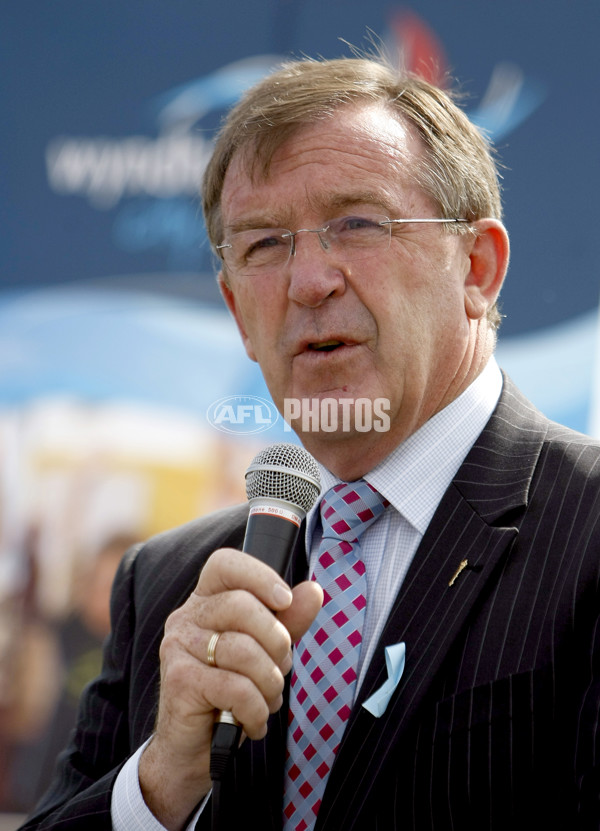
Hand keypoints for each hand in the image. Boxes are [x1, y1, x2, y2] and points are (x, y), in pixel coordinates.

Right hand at [138, 547, 322, 830]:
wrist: (192, 751)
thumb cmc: (230, 694)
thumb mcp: (265, 653)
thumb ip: (288, 621)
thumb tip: (313, 591)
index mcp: (206, 601)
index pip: (225, 563)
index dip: (259, 574)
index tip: (285, 600)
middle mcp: (186, 617)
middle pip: (242, 605)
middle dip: (277, 641)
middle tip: (280, 669)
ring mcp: (178, 647)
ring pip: (243, 650)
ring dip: (269, 682)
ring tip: (267, 700)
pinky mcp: (179, 680)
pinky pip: (236, 687)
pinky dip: (256, 710)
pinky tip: (252, 721)